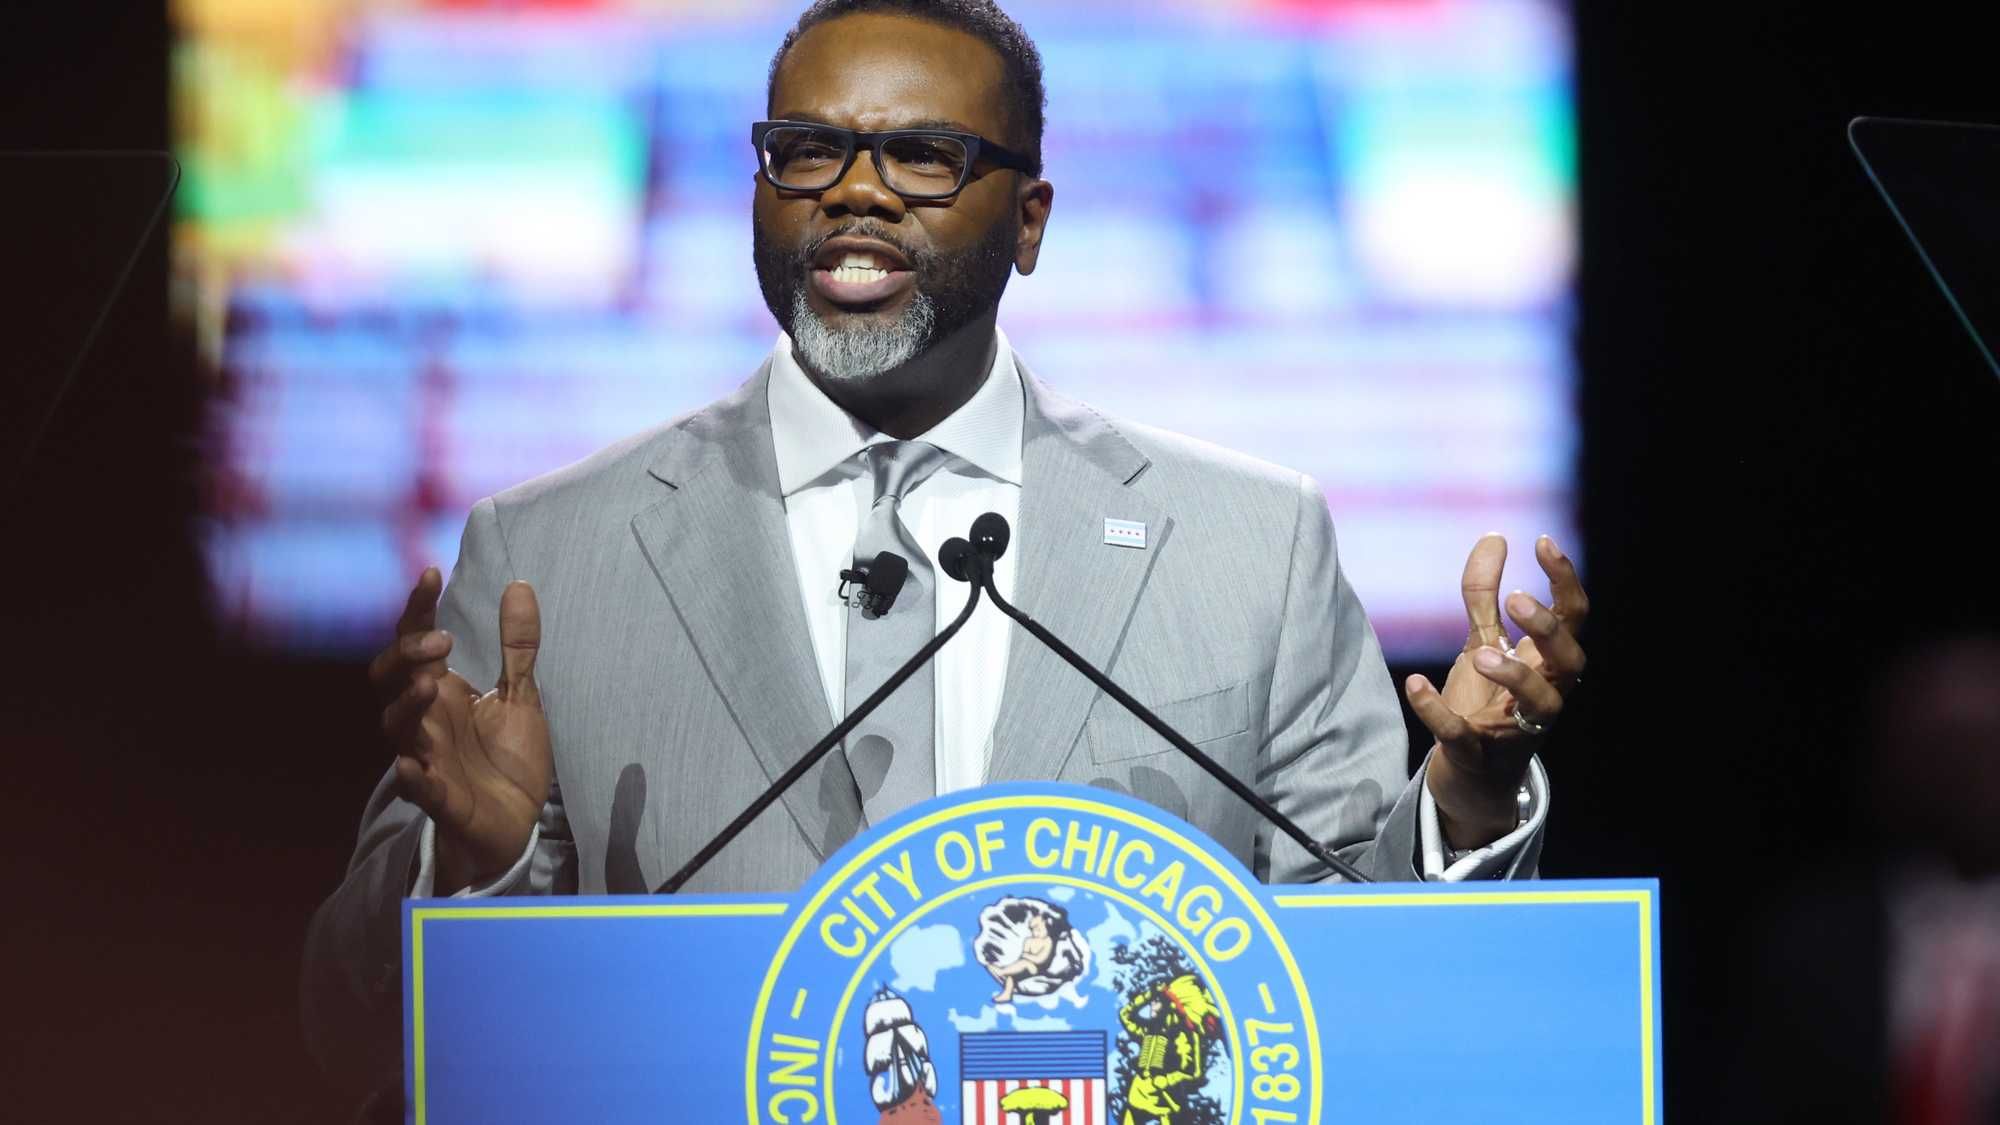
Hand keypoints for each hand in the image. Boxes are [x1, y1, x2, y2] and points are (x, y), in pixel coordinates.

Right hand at [369, 569, 552, 892]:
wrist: (518, 822)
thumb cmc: (508, 758)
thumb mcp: (521, 695)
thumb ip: (517, 646)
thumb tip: (519, 586)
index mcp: (442, 692)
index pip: (415, 643)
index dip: (416, 610)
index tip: (431, 573)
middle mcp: (425, 721)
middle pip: (389, 679)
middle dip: (405, 655)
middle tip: (439, 641)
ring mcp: (428, 758)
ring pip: (396, 728)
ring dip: (407, 704)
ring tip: (429, 684)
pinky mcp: (441, 799)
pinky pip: (418, 789)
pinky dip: (413, 779)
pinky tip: (410, 767)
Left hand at [1404, 534, 1587, 848]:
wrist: (1470, 775)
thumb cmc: (1487, 701)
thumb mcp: (1483, 642)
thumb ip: (1484, 594)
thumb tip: (1494, 537)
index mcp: (1547, 663)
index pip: (1574, 618)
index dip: (1565, 580)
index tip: (1543, 542)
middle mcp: (1545, 696)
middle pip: (1571, 660)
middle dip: (1548, 629)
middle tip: (1516, 601)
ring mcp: (1515, 730)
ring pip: (1539, 704)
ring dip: (1515, 674)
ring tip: (1481, 651)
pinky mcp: (1477, 755)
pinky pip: (1462, 736)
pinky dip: (1437, 711)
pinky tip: (1415, 683)